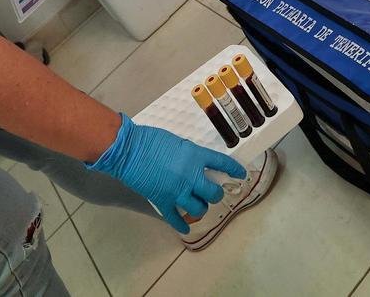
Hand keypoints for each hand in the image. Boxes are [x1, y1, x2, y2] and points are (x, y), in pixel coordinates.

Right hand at [87, 114, 245, 232]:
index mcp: (196, 157)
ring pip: (199, 209)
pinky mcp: (163, 201)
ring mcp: (178, 191)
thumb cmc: (150, 139)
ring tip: (197, 204)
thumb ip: (190, 154)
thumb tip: (195, 163)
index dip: (234, 170)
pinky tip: (185, 229)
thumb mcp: (177, 141)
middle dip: (216, 194)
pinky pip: (176, 219)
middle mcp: (191, 176)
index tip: (241, 174)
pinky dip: (181, 225)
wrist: (129, 150)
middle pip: (214, 193)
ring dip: (200, 207)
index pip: (222, 164)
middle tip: (212, 192)